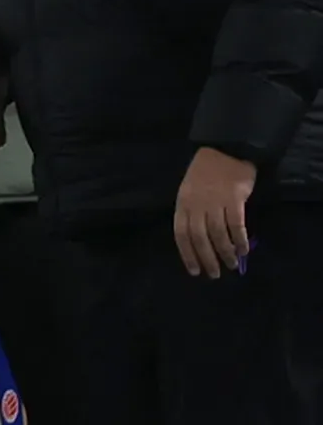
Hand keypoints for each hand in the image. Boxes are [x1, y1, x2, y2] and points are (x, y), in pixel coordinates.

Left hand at [174, 147, 257, 278]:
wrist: (225, 149)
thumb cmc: (206, 173)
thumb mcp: (190, 191)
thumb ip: (194, 212)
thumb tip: (203, 241)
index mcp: (182, 203)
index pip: (181, 233)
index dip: (187, 253)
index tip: (194, 271)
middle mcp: (196, 204)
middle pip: (199, 237)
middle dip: (206, 258)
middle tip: (215, 274)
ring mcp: (214, 202)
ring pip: (218, 234)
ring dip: (225, 252)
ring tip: (232, 264)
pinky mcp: (233, 199)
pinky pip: (236, 225)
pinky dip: (240, 240)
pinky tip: (244, 250)